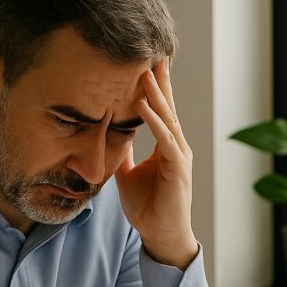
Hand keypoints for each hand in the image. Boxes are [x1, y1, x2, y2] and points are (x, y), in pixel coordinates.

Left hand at [116, 59, 198, 269]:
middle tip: (154, 51)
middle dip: (160, 80)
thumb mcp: (126, 173)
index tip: (146, 61)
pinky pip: (165, 140)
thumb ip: (121, 152)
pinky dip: (155, 122)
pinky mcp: (178, 169)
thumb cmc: (148, 207)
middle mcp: (176, 146)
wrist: (161, 235)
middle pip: (167, 106)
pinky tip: (143, 106)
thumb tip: (107, 134)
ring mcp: (179, 156)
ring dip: (156, 95)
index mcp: (166, 145)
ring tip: (146, 72)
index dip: (154, 86)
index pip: (160, 109)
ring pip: (167, 118)